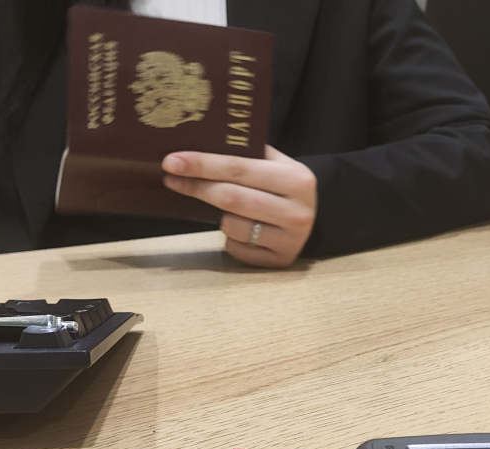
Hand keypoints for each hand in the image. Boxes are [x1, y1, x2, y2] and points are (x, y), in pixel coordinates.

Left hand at [163, 146, 317, 267]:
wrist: (318, 218)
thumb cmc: (285, 186)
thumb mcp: (277, 164)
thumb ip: (248, 154)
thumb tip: (198, 145)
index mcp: (296, 180)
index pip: (239, 168)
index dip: (202, 164)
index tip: (172, 162)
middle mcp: (296, 212)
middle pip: (231, 198)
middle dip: (196, 187)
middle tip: (171, 179)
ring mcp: (289, 240)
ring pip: (231, 226)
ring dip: (218, 216)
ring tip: (224, 208)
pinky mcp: (279, 260)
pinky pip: (237, 248)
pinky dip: (230, 238)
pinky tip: (240, 229)